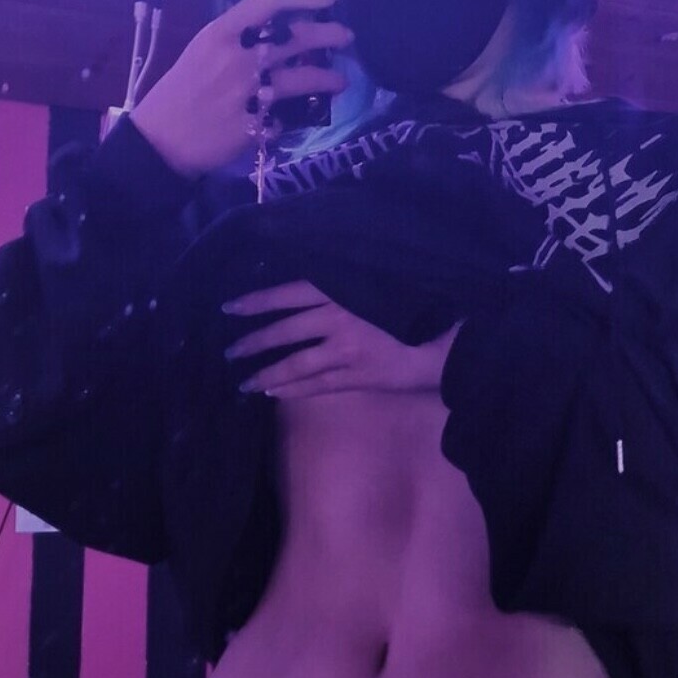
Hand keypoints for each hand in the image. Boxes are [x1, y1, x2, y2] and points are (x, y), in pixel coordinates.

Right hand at [128, 0, 352, 178]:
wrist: (161, 140)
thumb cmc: (179, 90)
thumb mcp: (203, 50)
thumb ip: (237, 37)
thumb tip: (276, 29)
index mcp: (220, 34)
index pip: (270, 1)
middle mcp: (238, 59)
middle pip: (297, 37)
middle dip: (329, 34)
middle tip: (346, 36)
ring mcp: (249, 93)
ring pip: (304, 78)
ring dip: (328, 78)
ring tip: (340, 80)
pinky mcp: (256, 125)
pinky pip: (285, 117)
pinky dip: (288, 115)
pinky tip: (291, 116)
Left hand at [222, 280, 462, 400]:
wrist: (449, 339)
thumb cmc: (417, 303)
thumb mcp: (378, 284)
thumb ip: (346, 286)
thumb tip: (310, 290)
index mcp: (342, 292)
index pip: (288, 294)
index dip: (257, 301)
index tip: (229, 307)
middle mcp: (338, 320)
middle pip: (285, 331)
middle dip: (254, 342)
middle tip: (229, 351)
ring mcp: (347, 352)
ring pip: (296, 364)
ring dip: (267, 373)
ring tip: (245, 382)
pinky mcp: (358, 378)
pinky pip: (317, 386)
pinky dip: (293, 389)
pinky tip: (275, 393)